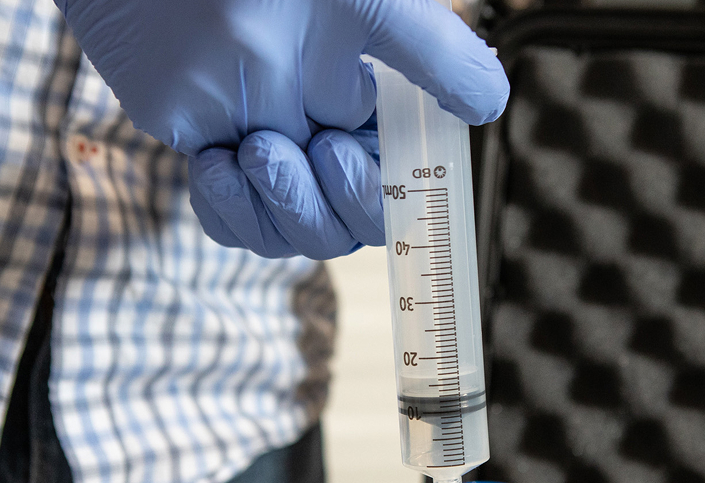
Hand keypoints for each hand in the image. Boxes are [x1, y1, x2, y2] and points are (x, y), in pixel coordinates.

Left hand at [54, 0, 508, 258]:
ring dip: (274, 206)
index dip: (381, 192)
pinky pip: (236, 229)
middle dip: (323, 202)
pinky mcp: (219, 165)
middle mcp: (327, 135)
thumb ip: (437, 56)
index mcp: (372, 105)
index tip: (341, 153)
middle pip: (350, 227)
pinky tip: (213, 162)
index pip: (401, 187)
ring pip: (295, 238)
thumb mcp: (370, 5)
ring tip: (247, 148)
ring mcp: (272, 155)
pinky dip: (228, 210)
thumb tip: (491, 104)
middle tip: (287, 146)